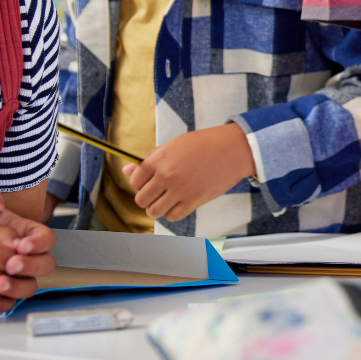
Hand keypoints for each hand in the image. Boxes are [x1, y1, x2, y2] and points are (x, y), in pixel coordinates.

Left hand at [0, 193, 58, 308]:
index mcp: (29, 235)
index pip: (47, 238)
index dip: (39, 243)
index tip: (22, 246)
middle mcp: (29, 258)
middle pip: (46, 264)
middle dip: (30, 266)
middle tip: (10, 266)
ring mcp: (19, 278)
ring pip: (31, 286)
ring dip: (17, 287)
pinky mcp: (6, 294)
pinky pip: (12, 303)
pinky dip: (3, 303)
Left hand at [125, 125, 255, 222]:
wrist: (233, 149)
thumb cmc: (206, 143)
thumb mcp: (175, 144)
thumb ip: (151, 157)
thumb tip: (127, 169)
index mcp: (160, 159)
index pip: (134, 180)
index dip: (138, 183)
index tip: (145, 182)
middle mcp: (167, 175)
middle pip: (141, 199)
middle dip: (146, 198)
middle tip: (155, 193)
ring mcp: (181, 189)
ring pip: (154, 211)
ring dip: (156, 208)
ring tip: (164, 201)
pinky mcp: (194, 200)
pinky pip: (173, 216)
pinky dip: (171, 214)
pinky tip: (176, 205)